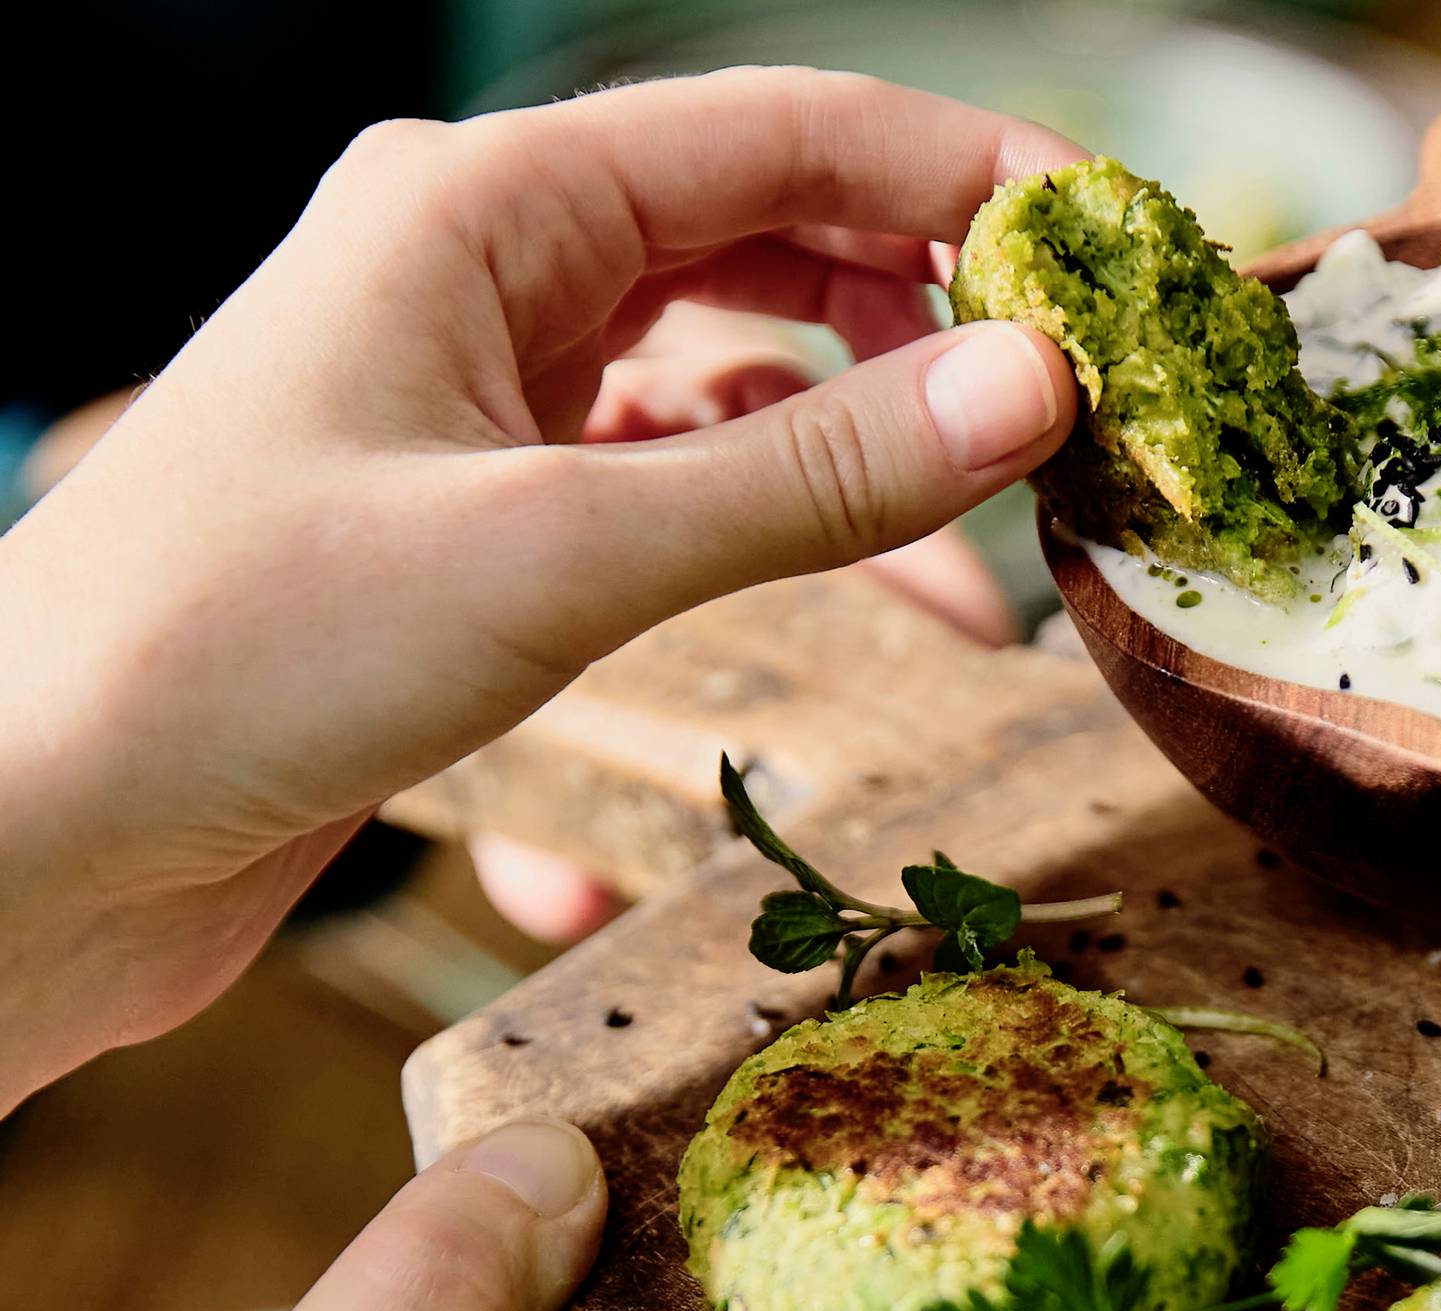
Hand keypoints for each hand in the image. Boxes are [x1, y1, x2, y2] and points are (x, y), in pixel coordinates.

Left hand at [0, 69, 1083, 1108]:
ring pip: (731, 388)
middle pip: (776, 247)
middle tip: (1076, 439)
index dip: (974, 180)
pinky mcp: (469, 523)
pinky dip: (746, 569)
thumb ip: (811, 473)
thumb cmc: (232, 657)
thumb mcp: (561, 555)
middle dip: (934, 337)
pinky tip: (796, 692)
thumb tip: (1034, 390)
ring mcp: (474, 398)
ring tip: (974, 608)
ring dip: (853, 476)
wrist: (23, 839)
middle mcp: (482, 273)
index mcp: (483, 205)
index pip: (791, 133)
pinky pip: (662, 502)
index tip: (1122, 269)